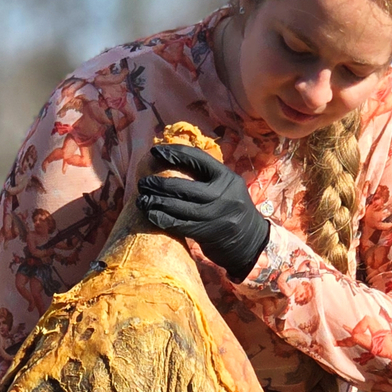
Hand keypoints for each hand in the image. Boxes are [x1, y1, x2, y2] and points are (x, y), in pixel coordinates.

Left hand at [137, 143, 270, 281]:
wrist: (251, 241)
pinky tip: (150, 214)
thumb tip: (172, 158)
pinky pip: (179, 225)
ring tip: (141, 199)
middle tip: (143, 182)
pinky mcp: (207, 233)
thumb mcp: (227, 187)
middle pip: (183, 186)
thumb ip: (206, 175)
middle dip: (158, 183)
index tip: (154, 151)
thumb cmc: (231, 208)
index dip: (174, 152)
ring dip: (155, 202)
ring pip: (178, 207)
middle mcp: (222, 195)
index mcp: (226, 177)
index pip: (197, 158)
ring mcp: (215, 215)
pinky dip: (162, 219)